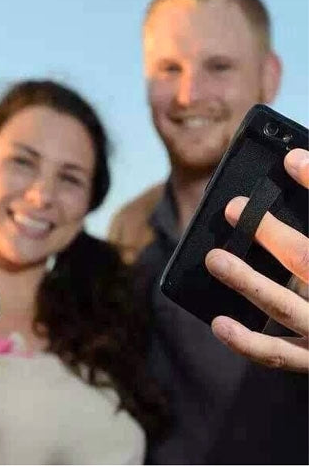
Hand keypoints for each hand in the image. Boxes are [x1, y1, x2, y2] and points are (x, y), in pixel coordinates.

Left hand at [206, 148, 308, 372]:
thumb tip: (297, 167)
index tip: (290, 159)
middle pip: (308, 260)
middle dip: (271, 233)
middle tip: (234, 208)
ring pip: (285, 306)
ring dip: (247, 281)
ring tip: (214, 259)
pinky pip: (278, 354)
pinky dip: (247, 341)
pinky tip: (218, 323)